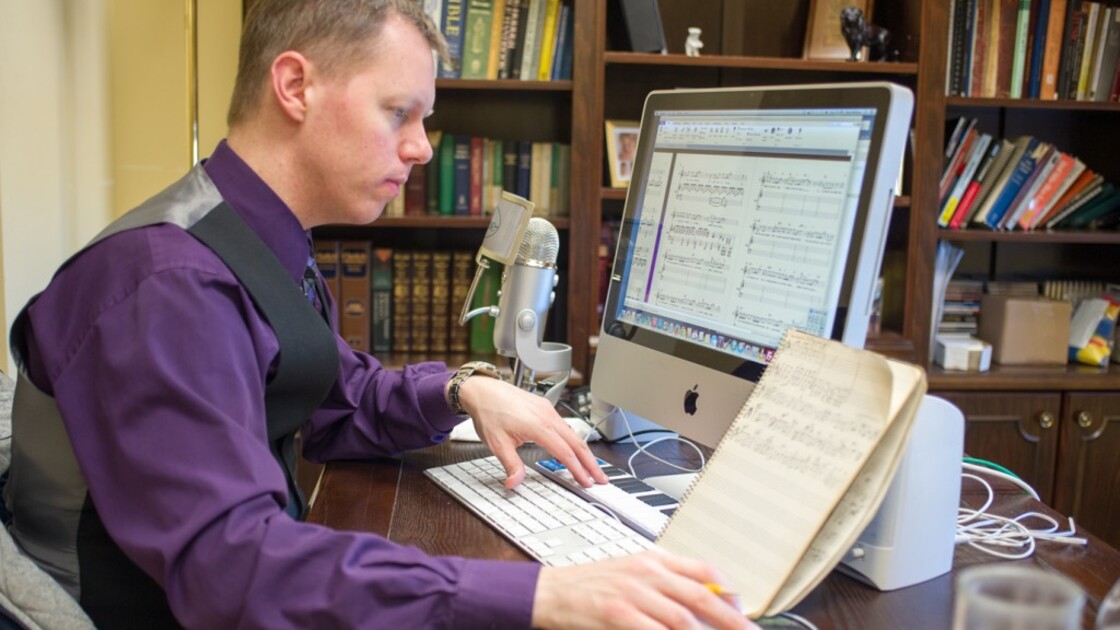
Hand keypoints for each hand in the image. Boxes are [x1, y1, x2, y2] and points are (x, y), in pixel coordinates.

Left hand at [457, 376, 607, 487]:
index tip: (586, 482)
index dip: (578, 470)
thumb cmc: (489, 412)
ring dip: (584, 452)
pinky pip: (565, 426)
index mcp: (537, 425)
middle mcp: (547, 416)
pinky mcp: (545, 407)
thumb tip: (515, 483)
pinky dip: (574, 441)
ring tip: (591, 467)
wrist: (482, 390)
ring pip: (573, 433)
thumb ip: (510, 464)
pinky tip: (574, 450)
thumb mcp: (496, 443)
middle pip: (577, 443)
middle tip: (601, 478)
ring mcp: (548, 410)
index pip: (564, 452)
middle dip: (591, 463)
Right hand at [531, 551, 754, 629]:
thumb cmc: (591, 585)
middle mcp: (646, 573)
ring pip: (682, 617)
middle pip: (700, 594)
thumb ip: (663, 582)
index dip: (727, 590)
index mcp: (652, 560)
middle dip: (730, 618)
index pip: (701, 569)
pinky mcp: (616, 613)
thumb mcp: (630, 572)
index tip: (741, 608)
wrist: (551, 592)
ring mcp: (632, 593)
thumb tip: (698, 598)